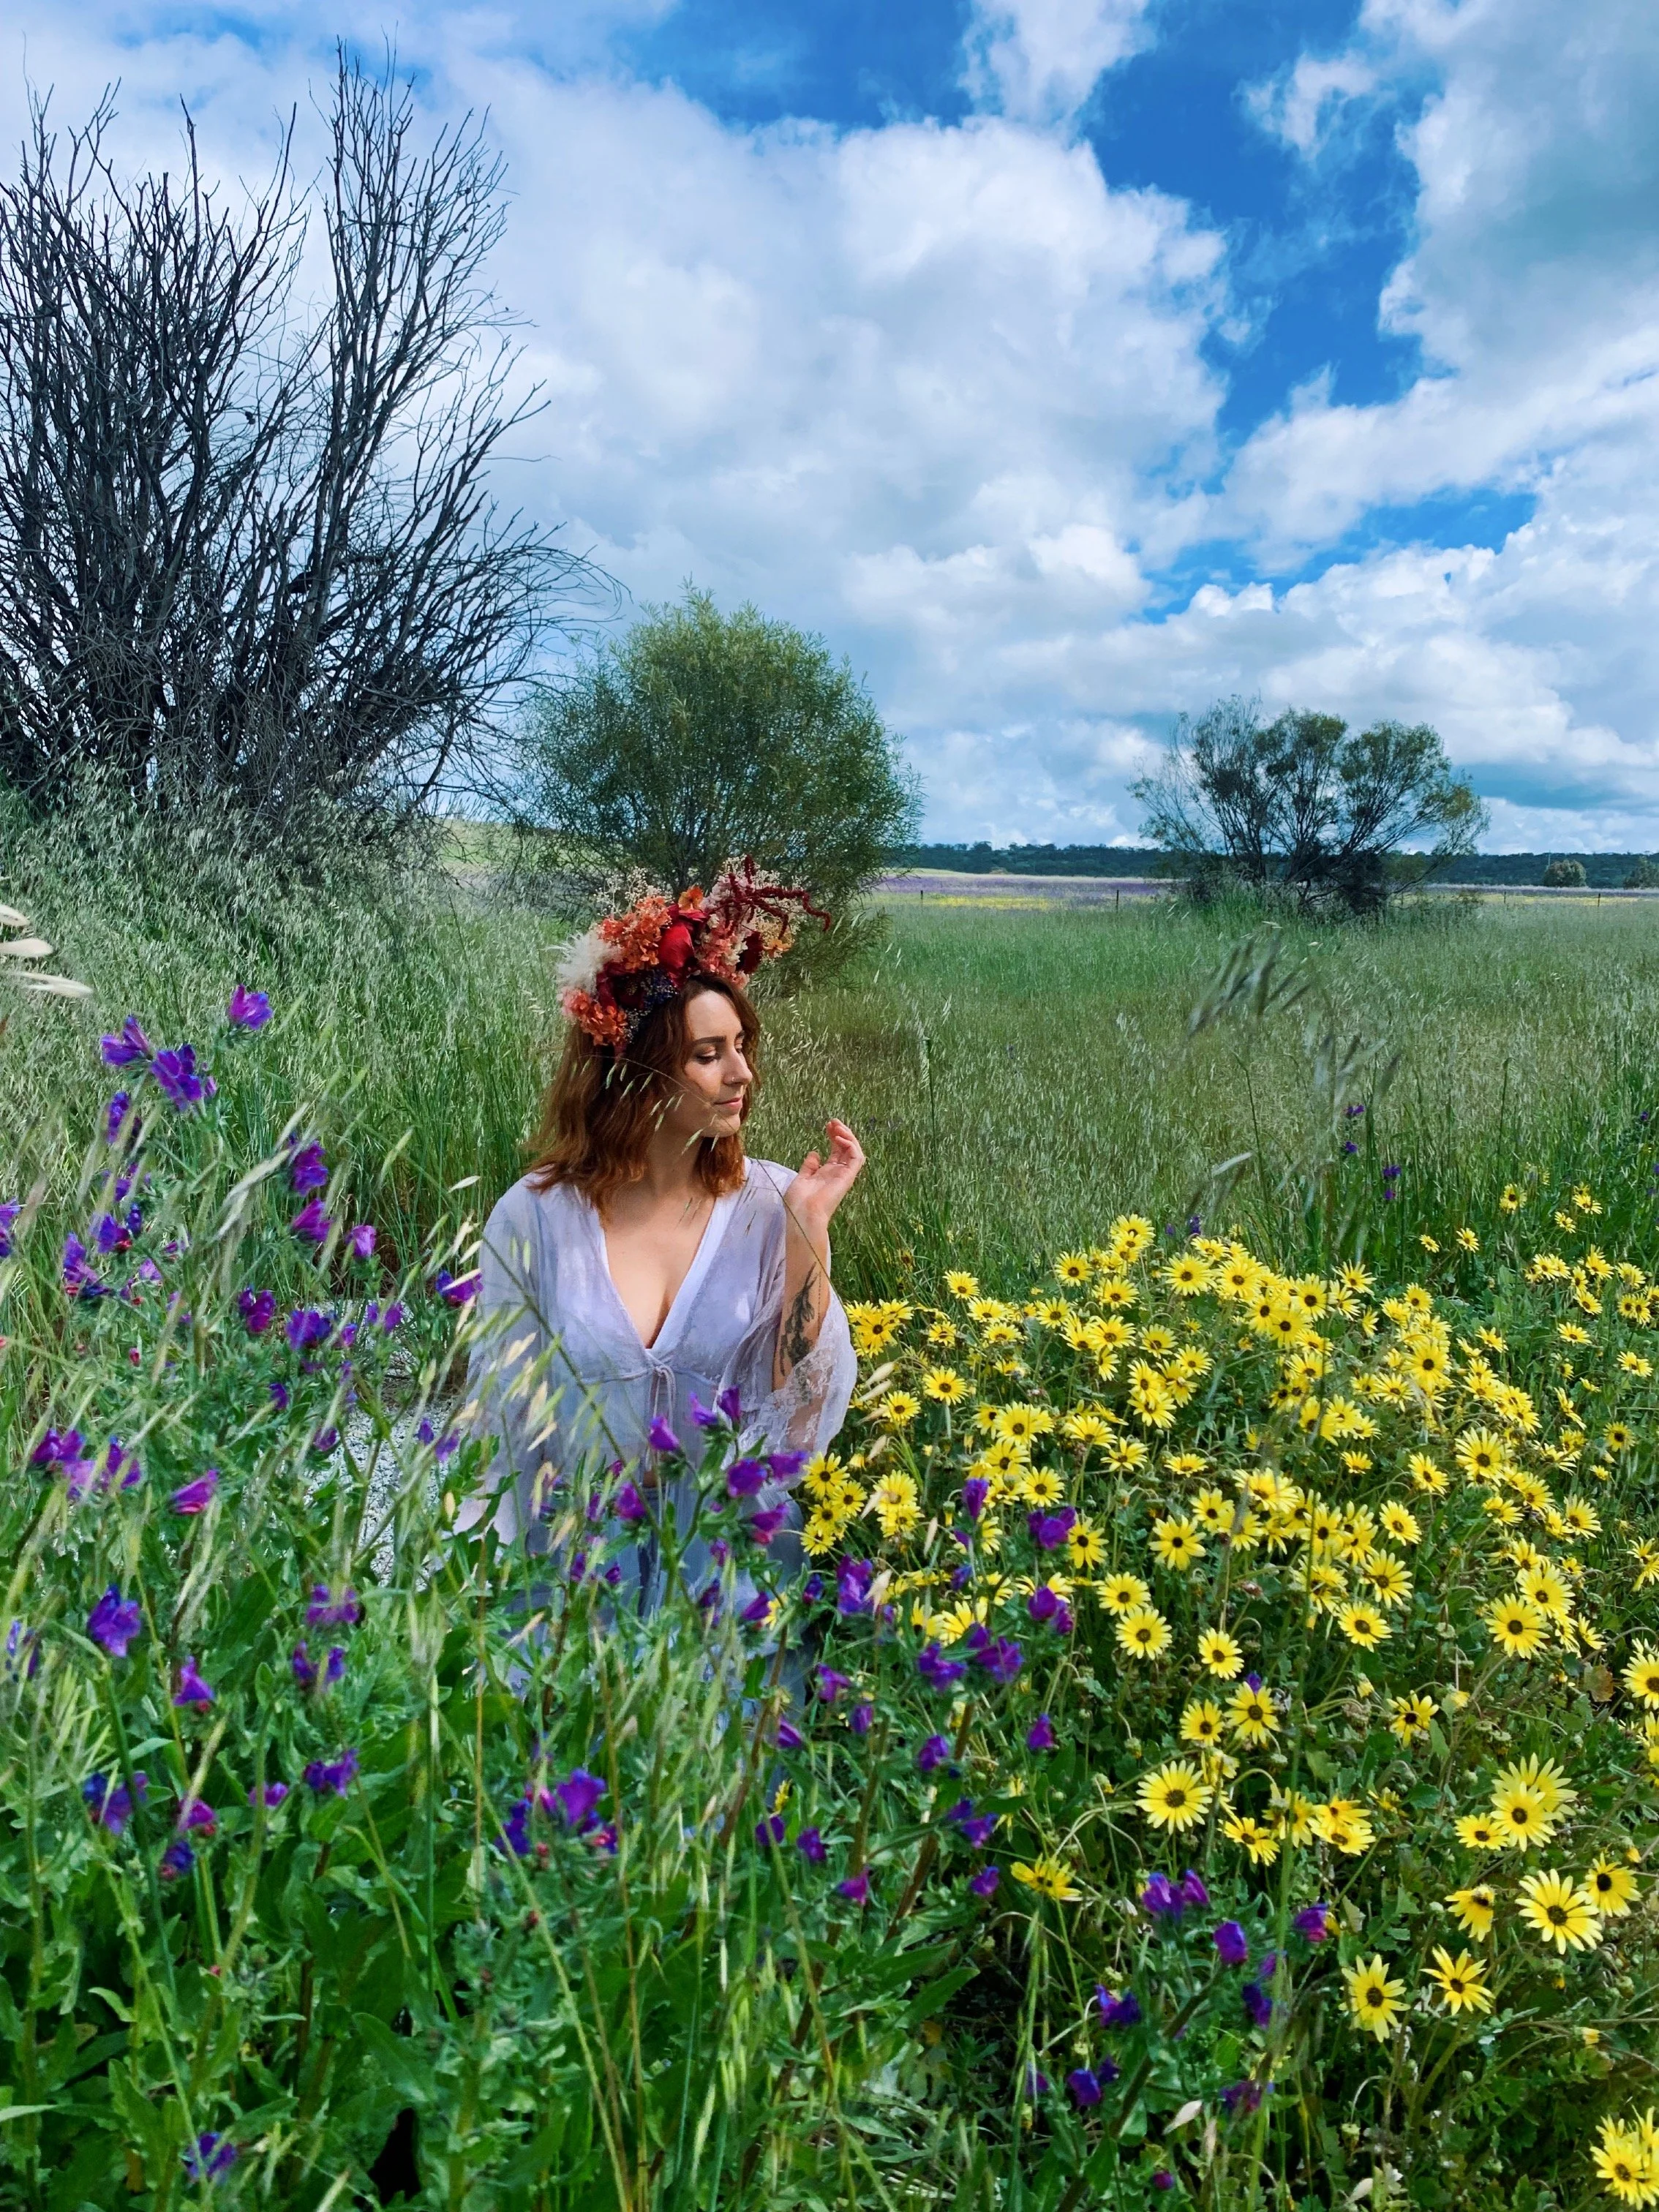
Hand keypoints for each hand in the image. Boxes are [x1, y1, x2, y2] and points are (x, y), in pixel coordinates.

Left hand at [784, 1119, 864, 1239]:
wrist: (802, 1214)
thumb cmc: (798, 1202)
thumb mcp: (801, 1178)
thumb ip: (809, 1166)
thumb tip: (814, 1153)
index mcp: (826, 1174)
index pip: (836, 1151)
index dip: (833, 1137)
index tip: (827, 1126)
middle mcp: (837, 1173)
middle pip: (846, 1149)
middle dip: (841, 1132)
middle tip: (833, 1121)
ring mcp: (844, 1175)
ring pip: (854, 1151)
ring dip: (848, 1136)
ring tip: (838, 1126)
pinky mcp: (848, 1177)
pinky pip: (856, 1158)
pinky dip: (851, 1145)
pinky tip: (840, 1138)